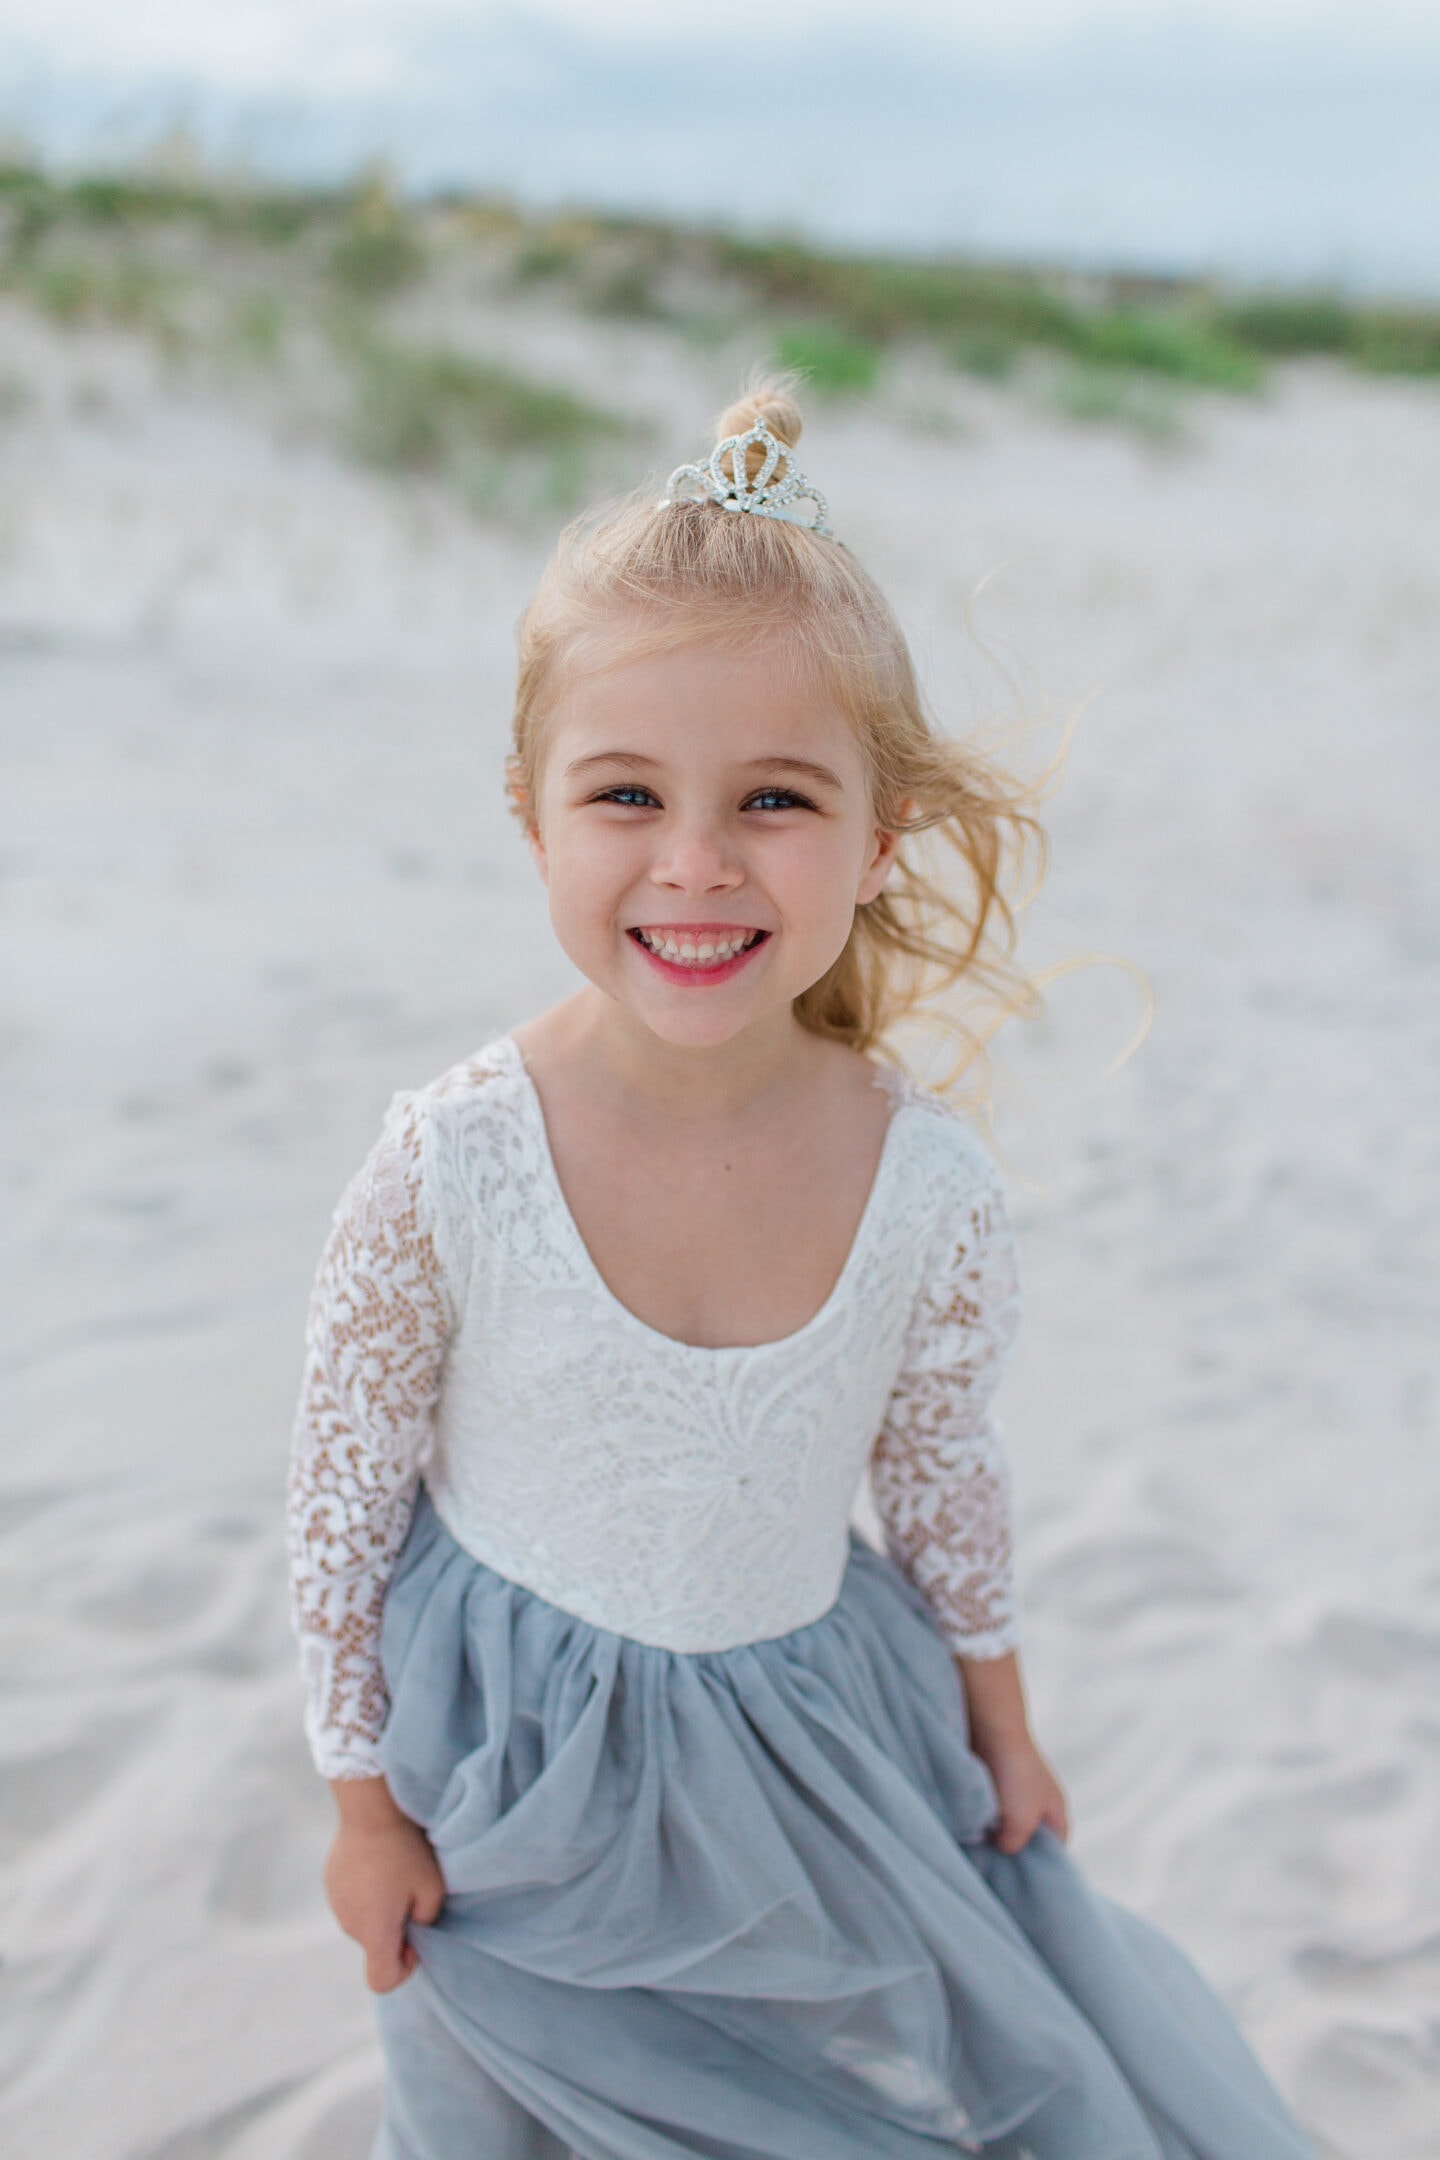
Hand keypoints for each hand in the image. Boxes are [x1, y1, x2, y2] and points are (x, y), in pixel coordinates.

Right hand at [324, 1781, 445, 1991]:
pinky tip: (378, 1863)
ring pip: (363, 1922)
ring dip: (379, 1910)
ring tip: (395, 1874)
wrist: (371, 1808)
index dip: (403, 1970)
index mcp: (373, 1933)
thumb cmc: (406, 1851)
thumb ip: (425, 1921)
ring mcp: (335, 1902)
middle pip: (374, 1946)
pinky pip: (352, 1899)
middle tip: (412, 1895)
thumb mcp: (432, 1889)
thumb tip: (413, 1929)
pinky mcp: (330, 1881)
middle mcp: (349, 1924)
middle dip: (395, 1931)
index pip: (381, 1981)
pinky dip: (366, 1893)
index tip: (415, 1941)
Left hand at [953, 1651, 1069, 1855]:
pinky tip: (967, 1832)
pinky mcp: (992, 1784)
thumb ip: (1015, 1846)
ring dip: (991, 1836)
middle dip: (1012, 1854)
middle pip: (1029, 1841)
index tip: (1022, 1886)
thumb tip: (1001, 1848)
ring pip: (1004, 1826)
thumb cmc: (1014, 1775)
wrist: (990, 1726)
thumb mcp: (1021, 1822)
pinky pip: (987, 1812)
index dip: (1042, 1870)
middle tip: (996, 1873)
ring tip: (977, 1854)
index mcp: (1056, 1814)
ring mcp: (1015, 1793)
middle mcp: (1038, 1804)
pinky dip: (978, 1821)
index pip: (1055, 1854)